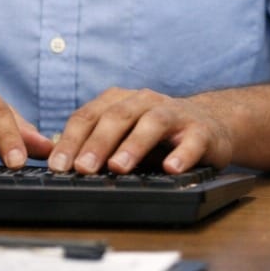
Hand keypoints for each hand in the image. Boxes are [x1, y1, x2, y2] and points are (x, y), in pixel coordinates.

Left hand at [47, 87, 233, 175]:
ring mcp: (176, 114)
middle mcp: (146, 102)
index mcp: (121, 101)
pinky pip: (192, 141)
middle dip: (98, 143)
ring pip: (153, 123)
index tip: (58, 166)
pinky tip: (172, 168)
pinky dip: (182, 154)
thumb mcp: (124, 134)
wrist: (211, 124)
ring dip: (134, 145)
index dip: (71, 140)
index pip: (90, 116)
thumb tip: (58, 161)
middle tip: (82, 168)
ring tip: (119, 167)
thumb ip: (95, 144)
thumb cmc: (158, 134)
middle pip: (118, 117)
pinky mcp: (202, 131)